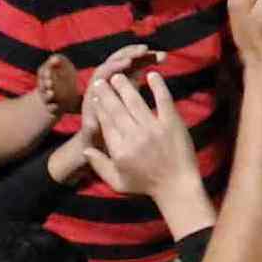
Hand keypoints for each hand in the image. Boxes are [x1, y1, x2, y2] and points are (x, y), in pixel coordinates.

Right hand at [75, 54, 203, 213]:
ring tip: (118, 76)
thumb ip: (100, 165)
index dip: (99, 108)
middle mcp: (134, 137)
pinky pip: (163, 100)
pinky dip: (158, 86)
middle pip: (116, 109)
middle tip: (100, 82)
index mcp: (120, 150)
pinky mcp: (172, 123)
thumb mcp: (118, 182)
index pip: (105, 123)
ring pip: (135, 102)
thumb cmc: (146, 186)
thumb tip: (85, 149)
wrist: (176, 187)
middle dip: (106, 93)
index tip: (95, 98)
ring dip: (125, 87)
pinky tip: (151, 75)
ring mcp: (153, 128)